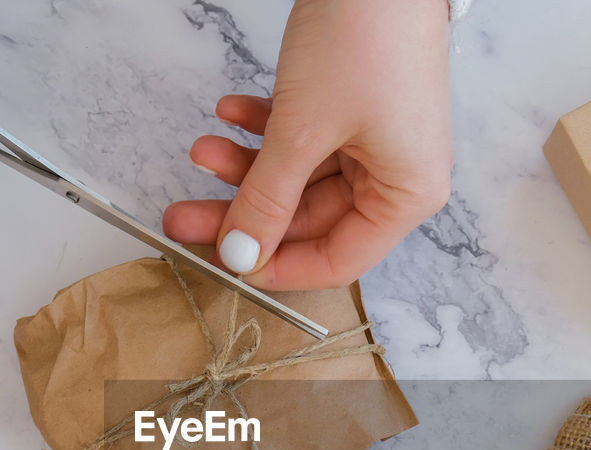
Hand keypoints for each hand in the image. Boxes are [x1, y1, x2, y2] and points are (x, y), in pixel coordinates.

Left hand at [163, 0, 452, 289]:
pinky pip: (301, 139)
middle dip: (243, 213)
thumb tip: (238, 253)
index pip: (338, 261)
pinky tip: (229, 114)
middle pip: (308, 220)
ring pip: (297, 178)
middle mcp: (396, 175)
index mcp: (406, 195)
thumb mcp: (304, 131)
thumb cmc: (366, 39)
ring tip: (199, 148)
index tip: (224, 263)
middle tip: (183, 216)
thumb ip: (267, 200)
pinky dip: (263, 131)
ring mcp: (374, 140)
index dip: (278, 267)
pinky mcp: (352, 109)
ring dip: (245, 167)